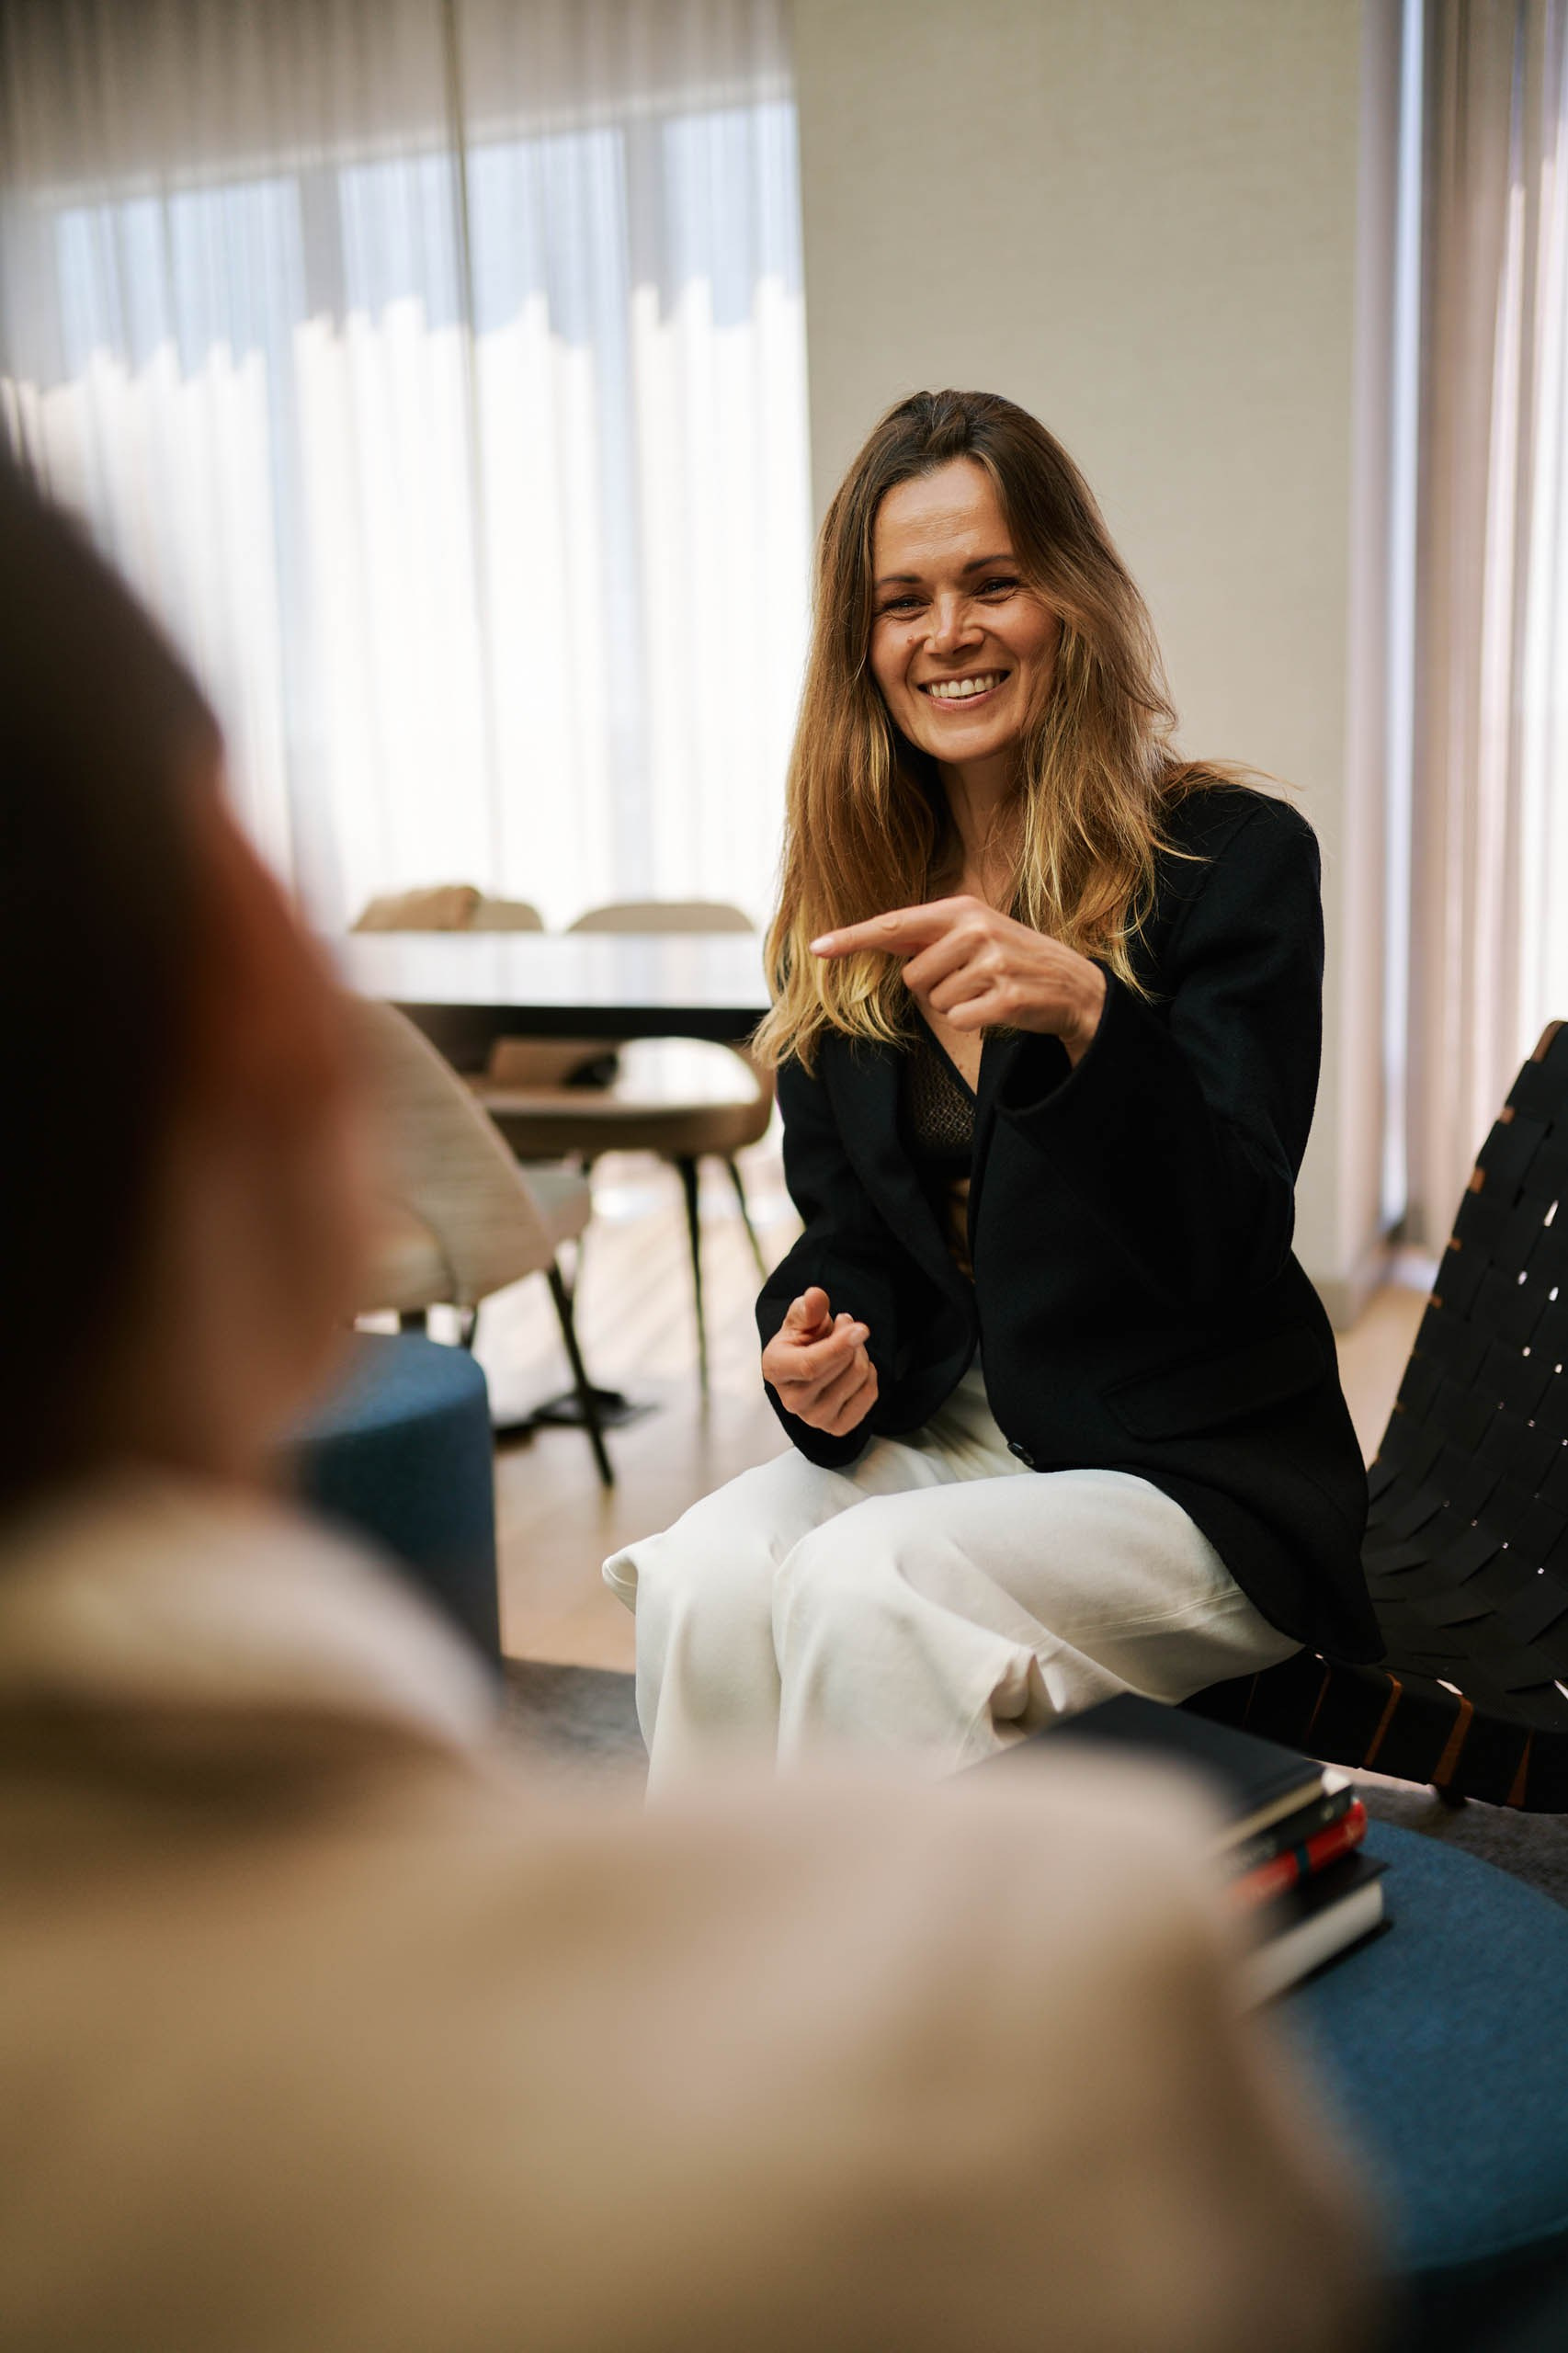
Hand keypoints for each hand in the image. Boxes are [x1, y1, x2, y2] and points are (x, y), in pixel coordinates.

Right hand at [762, 1286, 878, 1435]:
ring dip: (860, 1354)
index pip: (811, 1365)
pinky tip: (854, 1367)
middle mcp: (791, 1401)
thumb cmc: (800, 1340)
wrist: (805, 1365)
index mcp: (775, 1369)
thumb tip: (815, 1296)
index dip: (839, 1346)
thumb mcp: (800, 1318)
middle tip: (844, 1325)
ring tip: (847, 1346)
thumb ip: (808, 1308)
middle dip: (851, 1340)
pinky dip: (870, 1375)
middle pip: (840, 1368)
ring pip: (858, 1378)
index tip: (861, 1328)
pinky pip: (869, 1396)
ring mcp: (814, 1419)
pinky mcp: (836, 1427)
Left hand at [812, 896, 1106, 1063]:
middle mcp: (976, 929)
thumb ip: (926, 936)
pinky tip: (997, 1009)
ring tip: (987, 991)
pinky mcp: (1006, 997)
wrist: (1074, 985)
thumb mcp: (974, 933)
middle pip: (913, 977)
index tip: (816, 948)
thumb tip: (872, 938)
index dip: (852, 938)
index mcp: (961, 909)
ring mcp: (994, 963)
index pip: (895, 925)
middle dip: (933, 988)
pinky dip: (972, 1022)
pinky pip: (959, 1020)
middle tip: (970, 980)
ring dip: (956, 1006)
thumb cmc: (1012, 959)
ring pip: (935, 1002)